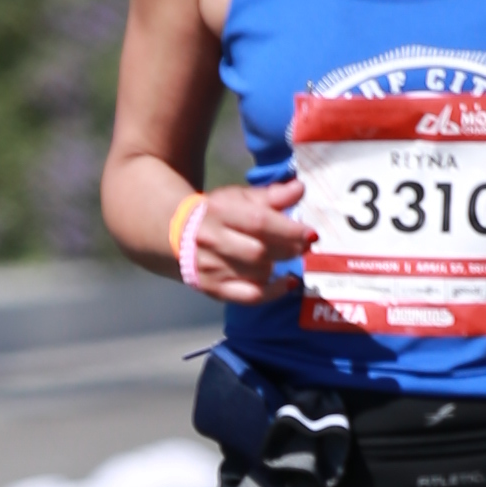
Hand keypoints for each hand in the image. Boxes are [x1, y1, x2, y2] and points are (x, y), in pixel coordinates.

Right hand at [179, 177, 305, 300]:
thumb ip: (271, 195)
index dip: (289, 229)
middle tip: (304, 245)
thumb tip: (299, 189)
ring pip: (257, 273)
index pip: (259, 222)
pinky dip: (273, 292)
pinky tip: (288, 283)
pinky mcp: (214, 289)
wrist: (175, 233)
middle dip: (289, 249)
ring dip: (280, 266)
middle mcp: (213, 241)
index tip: (311, 233)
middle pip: (260, 251)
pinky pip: (249, 297)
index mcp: (218, 212)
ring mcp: (212, 268)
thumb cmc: (215, 212)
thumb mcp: (238, 198)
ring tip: (289, 257)